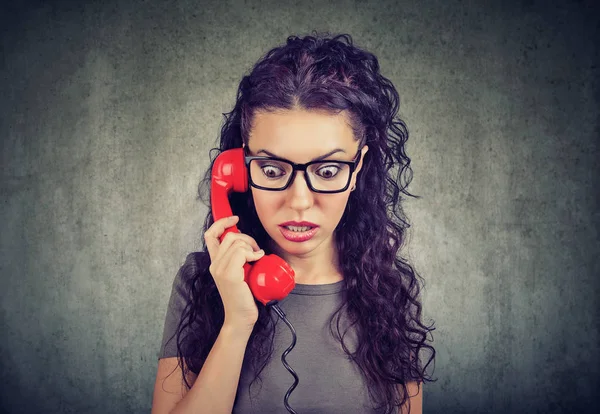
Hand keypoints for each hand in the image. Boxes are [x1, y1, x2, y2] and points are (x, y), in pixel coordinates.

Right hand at [204, 216, 264, 331]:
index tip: (234, 218)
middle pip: (229, 235)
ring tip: (257, 257)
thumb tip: (251, 244)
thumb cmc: (244, 297)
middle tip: (256, 250)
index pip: (210, 235)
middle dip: (247, 237)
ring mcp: (220, 269)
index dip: (221, 222)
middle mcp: (215, 264)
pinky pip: (241, 252)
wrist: (241, 318)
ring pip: (237, 242)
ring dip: (251, 246)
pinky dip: (253, 253)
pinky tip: (257, 260)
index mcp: (216, 263)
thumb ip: (240, 259)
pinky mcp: (229, 274)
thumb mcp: (241, 272)